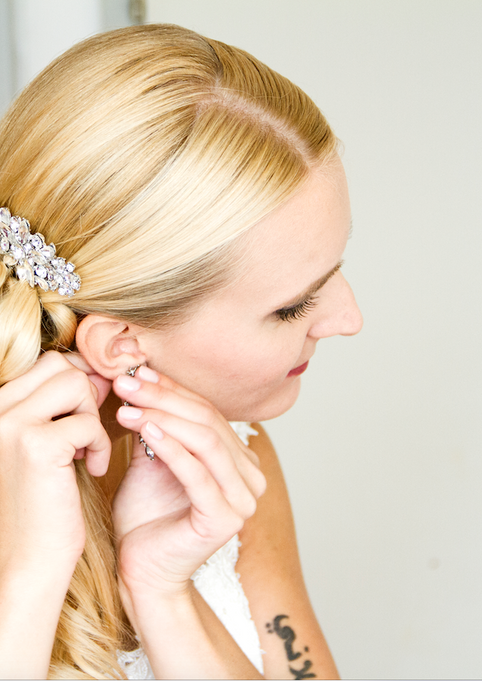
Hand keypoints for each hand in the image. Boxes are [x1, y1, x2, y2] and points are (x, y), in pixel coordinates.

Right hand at [0, 351, 111, 572]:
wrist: (26, 562)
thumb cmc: (42, 505)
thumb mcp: (48, 447)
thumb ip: (63, 408)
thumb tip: (98, 374)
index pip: (47, 363)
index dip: (80, 381)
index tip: (90, 411)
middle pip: (60, 365)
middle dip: (87, 394)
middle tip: (89, 431)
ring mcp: (11, 425)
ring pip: (75, 383)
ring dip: (92, 415)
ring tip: (86, 451)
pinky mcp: (36, 445)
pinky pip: (88, 422)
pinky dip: (100, 444)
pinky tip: (91, 469)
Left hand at [112, 367, 265, 597]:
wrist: (139, 569)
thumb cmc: (146, 517)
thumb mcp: (152, 460)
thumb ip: (159, 426)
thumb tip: (145, 381)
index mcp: (239, 462)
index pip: (208, 413)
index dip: (173, 389)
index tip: (137, 373)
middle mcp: (250, 478)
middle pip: (208, 422)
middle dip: (165, 398)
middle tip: (127, 383)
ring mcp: (243, 500)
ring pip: (206, 441)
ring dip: (164, 416)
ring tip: (129, 405)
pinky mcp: (225, 519)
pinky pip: (196, 473)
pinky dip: (170, 446)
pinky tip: (145, 428)